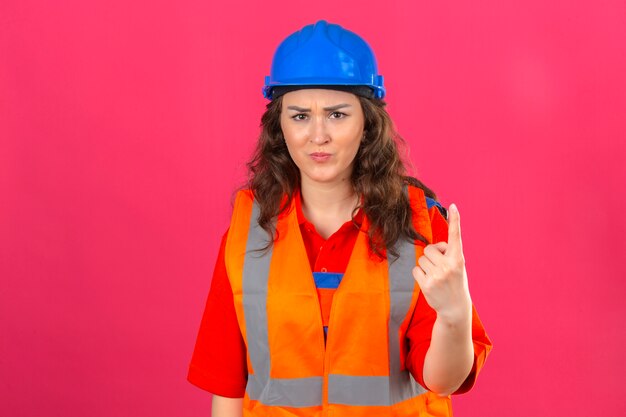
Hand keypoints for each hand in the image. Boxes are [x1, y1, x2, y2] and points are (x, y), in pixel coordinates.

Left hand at [412, 203, 471, 322]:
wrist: (455, 308)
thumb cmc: (455, 282)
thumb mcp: (458, 266)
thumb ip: (448, 254)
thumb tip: (433, 247)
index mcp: (458, 259)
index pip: (455, 237)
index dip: (455, 221)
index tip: (453, 206)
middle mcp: (448, 265)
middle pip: (429, 248)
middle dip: (431, 255)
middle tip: (439, 267)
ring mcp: (437, 275)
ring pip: (421, 259)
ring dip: (425, 265)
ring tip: (435, 276)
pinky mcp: (427, 284)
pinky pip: (416, 270)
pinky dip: (420, 274)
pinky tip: (429, 282)